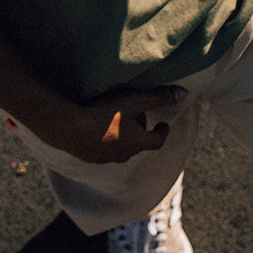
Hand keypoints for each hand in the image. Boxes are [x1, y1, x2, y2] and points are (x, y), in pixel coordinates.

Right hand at [31, 86, 187, 163]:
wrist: (68, 128)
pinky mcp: (89, 157)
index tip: (163, 123)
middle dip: (141, 131)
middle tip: (137, 113)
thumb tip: (183, 94)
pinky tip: (97, 129)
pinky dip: (107, 141)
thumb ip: (158, 97)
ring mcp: (105, 158)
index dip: (162, 132)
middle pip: (139, 144)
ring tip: (118, 121)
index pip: (157, 141)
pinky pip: (104, 150)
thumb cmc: (104, 113)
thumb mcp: (133, 101)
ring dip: (124, 137)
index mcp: (137, 143)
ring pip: (121, 149)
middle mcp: (124, 155)